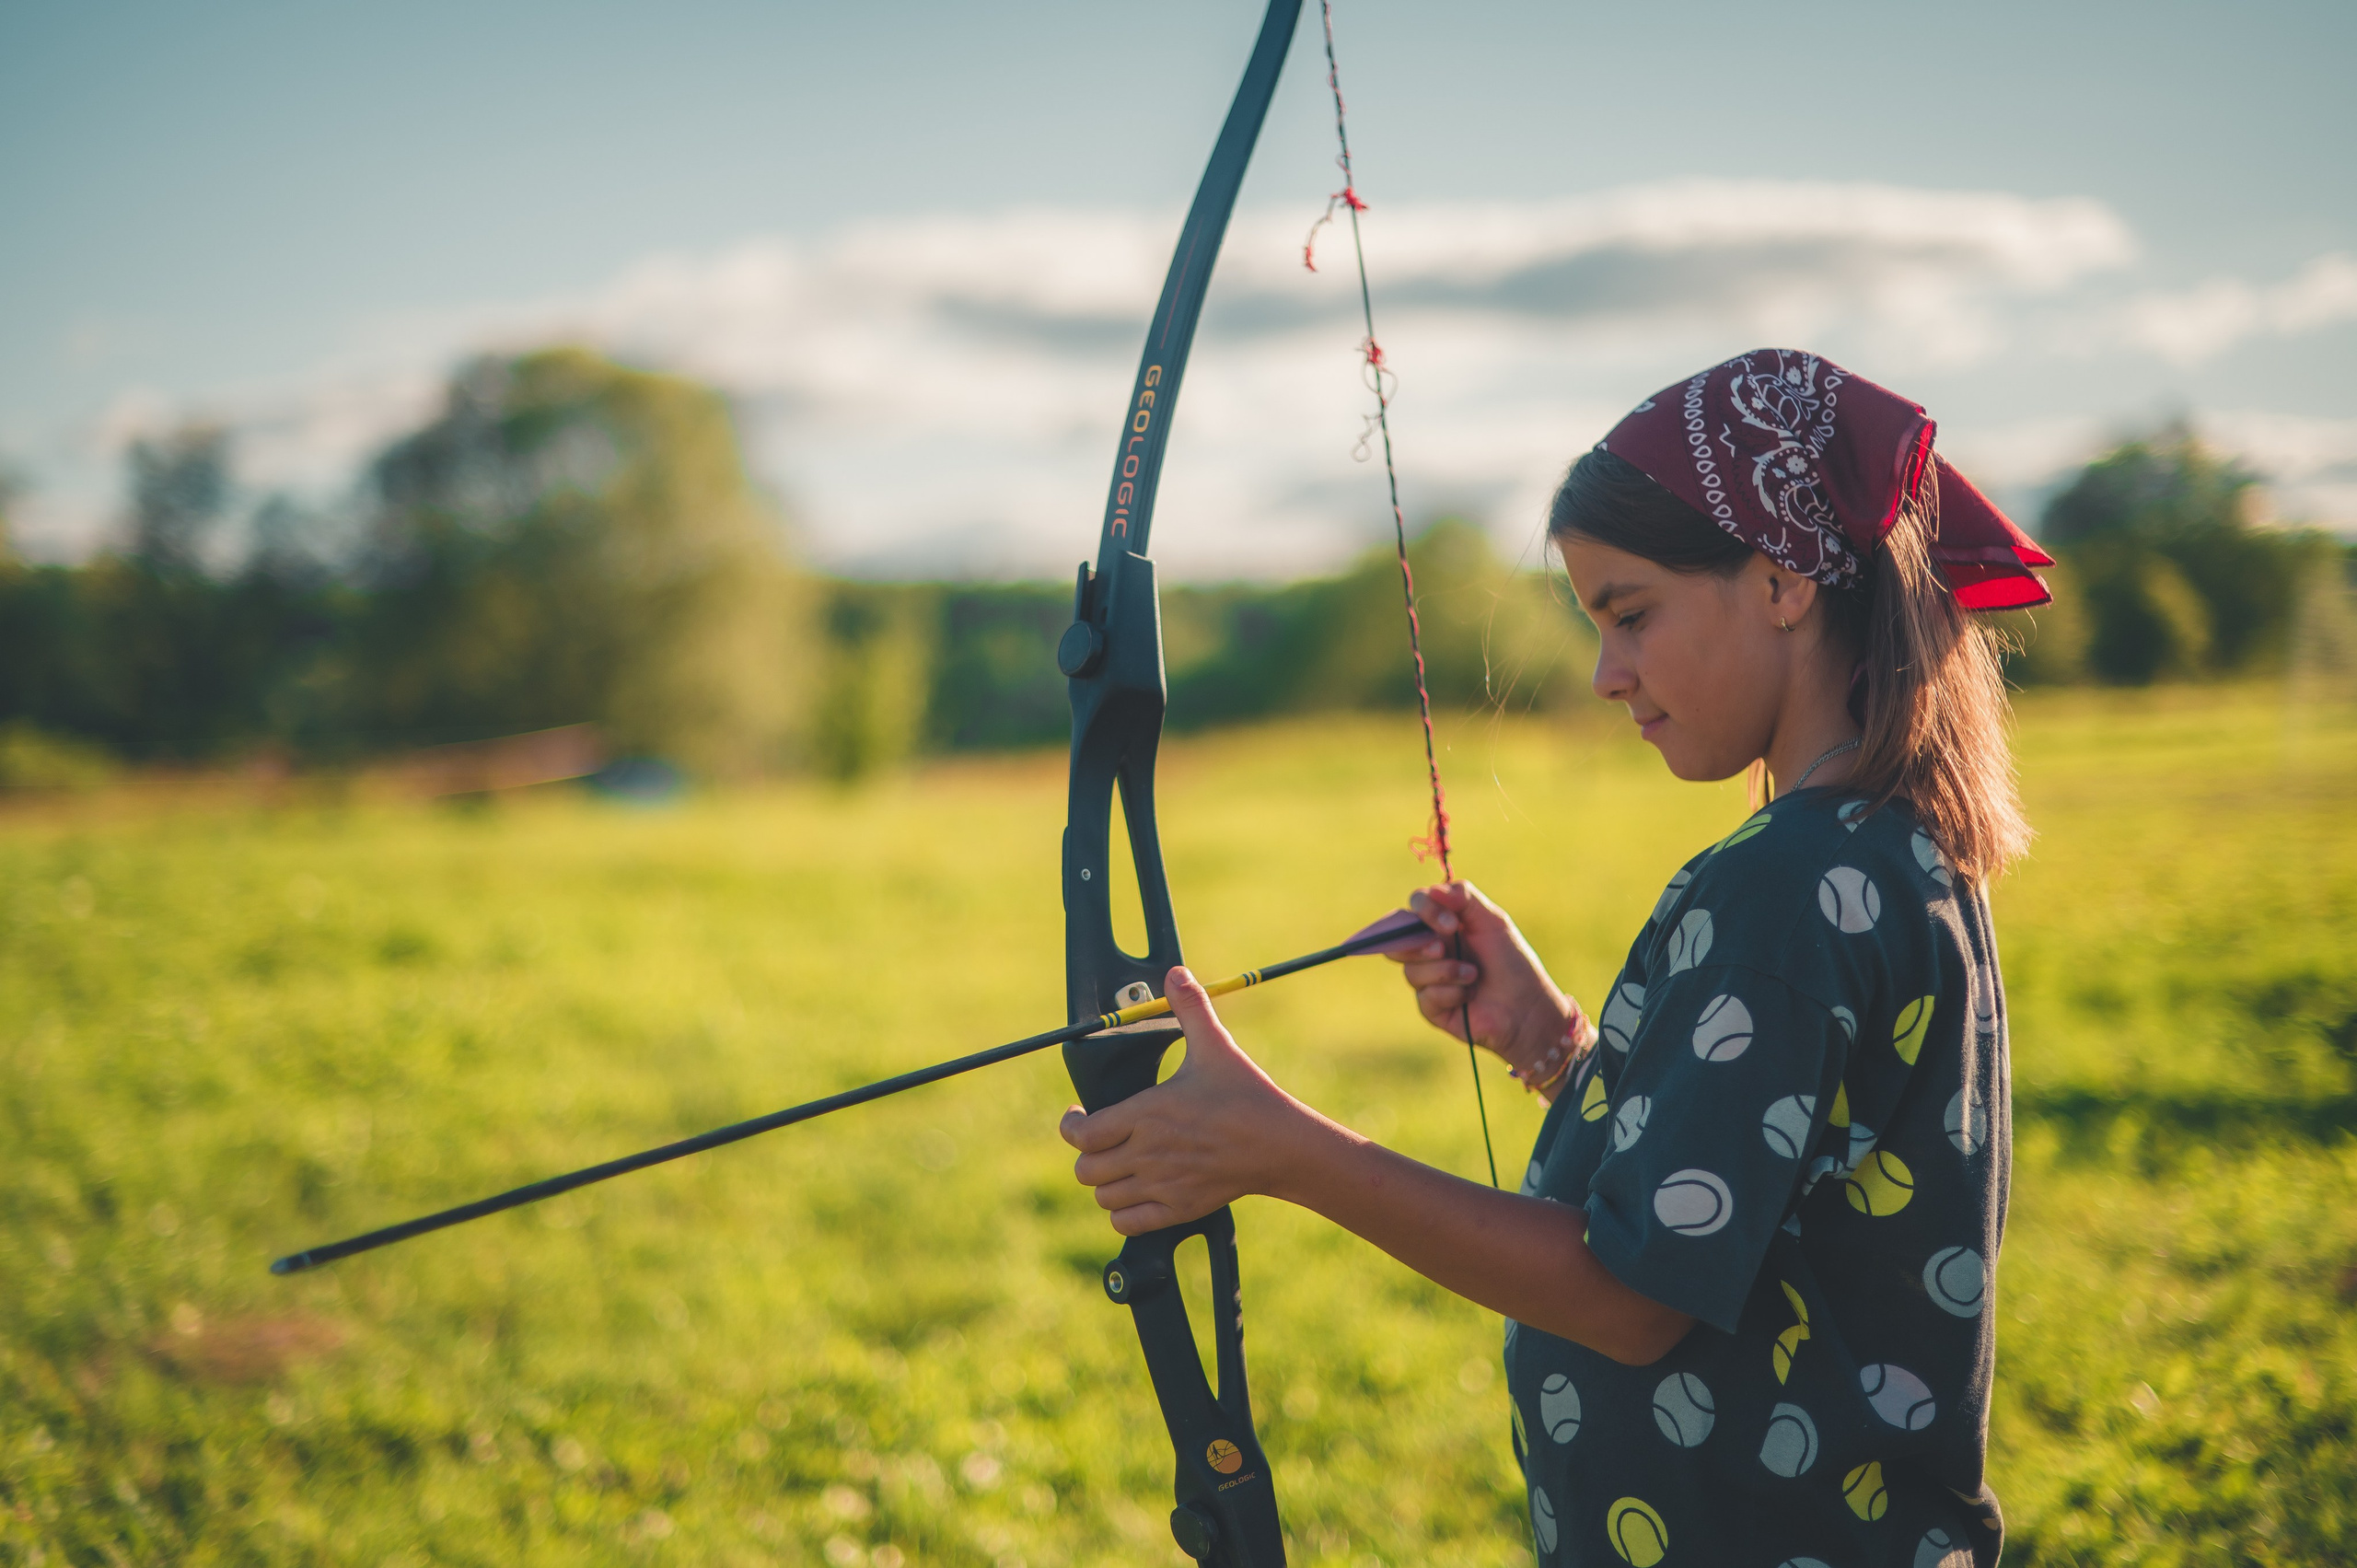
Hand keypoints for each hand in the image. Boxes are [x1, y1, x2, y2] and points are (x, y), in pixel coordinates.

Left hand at [1059, 967, 1320, 1234]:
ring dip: (1106, 1183)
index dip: (1070, 1125)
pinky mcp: (1179, 1209)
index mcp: (1146, 1114)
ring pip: (1104, 1198)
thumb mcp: (1216, 1046)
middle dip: (1087, 1154)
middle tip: (1101, 1141)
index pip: (1082, 1133)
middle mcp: (1147, 1153)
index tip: (1078, 1115)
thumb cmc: (1247, 1094)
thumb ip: (1190, 1007)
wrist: (1282, 1144)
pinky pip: (1128, 1223)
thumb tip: (1176, 972)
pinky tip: (1137, 1193)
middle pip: (1086, 1169)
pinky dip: (1124, 1213)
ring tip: (1119, 1165)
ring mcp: (1162, 1185)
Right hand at [1393, 882, 1585, 1082]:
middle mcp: (1430, 950)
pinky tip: (1469, 995)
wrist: (1526, 1006)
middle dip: (1417, 944)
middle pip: (1395, 941)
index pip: (1414, 908)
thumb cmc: (1512, 962)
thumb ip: (1463, 898)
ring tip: (1473, 974)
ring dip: (1444, 971)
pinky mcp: (1431, 1007)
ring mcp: (1428, 980)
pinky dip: (1450, 993)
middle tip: (1442, 947)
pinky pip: (1424, 996)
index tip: (1450, 924)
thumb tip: (1431, 891)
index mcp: (1441, 925)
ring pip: (1411, 971)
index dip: (1423, 911)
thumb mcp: (1492, 921)